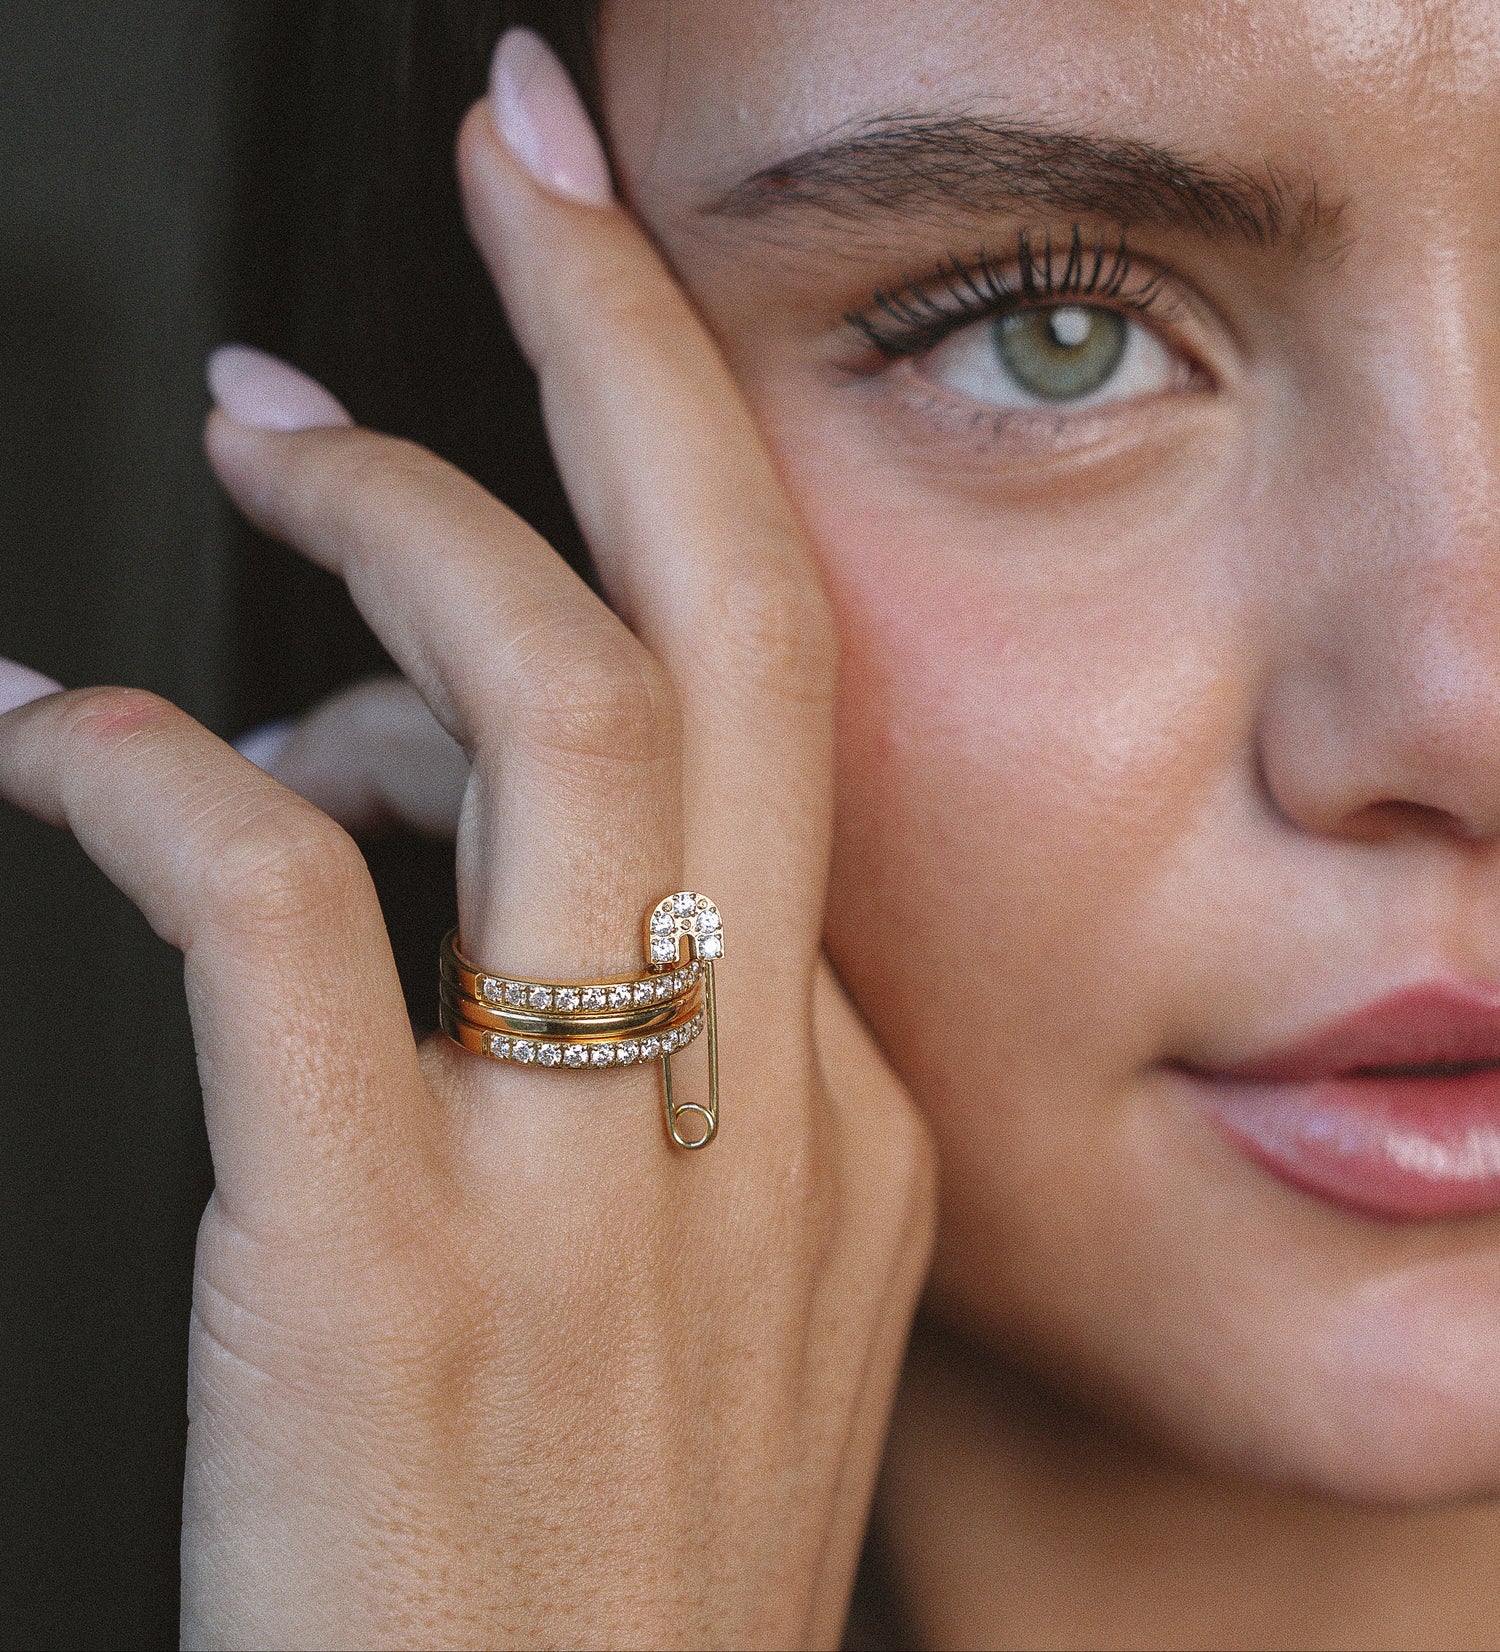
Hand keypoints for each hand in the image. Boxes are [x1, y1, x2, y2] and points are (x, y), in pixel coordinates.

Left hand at [0, 34, 933, 1650]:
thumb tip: (430, 829)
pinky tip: (56, 744)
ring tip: (268, 436)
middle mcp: (755, 1106)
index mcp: (840, 1116)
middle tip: (525, 177)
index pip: (772, 735)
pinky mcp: (390, 1277)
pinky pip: (280, 911)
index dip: (658, 520)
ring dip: (395, 519)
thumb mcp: (706, 1309)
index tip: (566, 396)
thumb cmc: (603, 1582)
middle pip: (733, 628)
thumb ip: (631, 1059)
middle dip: (633, 348)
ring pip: (546, 714)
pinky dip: (154, 776)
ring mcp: (593, 1186)